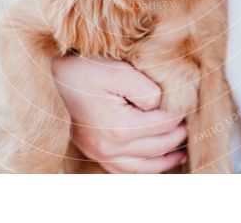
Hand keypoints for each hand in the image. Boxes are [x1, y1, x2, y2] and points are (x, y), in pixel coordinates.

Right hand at [52, 56, 186, 172]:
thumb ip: (146, 89)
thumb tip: (162, 104)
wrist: (49, 77)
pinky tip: (158, 159)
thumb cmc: (82, 70)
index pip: (164, 124)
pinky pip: (126, 171)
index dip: (180, 111)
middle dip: (179, 132)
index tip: (187, 98)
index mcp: (119, 129)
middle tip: (191, 118)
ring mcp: (101, 154)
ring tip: (183, 146)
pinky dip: (146, 169)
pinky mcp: (95, 153)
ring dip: (167, 157)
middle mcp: (109, 148)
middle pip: (159, 145)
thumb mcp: (117, 70)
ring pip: (145, 167)